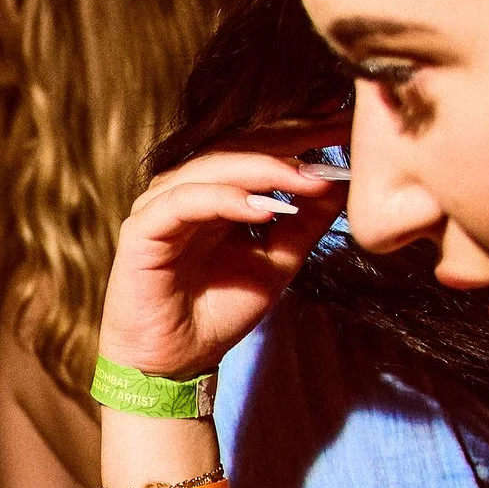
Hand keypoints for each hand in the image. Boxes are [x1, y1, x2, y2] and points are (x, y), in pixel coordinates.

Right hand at [97, 145, 344, 378]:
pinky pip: (184, 202)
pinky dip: (225, 200)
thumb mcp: (277, 261)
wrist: (174, 363)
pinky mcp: (142, 231)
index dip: (302, 132)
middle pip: (237, 145)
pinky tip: (262, 209)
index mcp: (214, 192)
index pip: (258, 147)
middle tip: (335, 132)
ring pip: (211, 167)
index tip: (346, 124)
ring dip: (263, 169)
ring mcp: (160, 207)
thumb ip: (304, 221)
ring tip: (305, 179)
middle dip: (289, 139)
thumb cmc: (217, 314)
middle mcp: (185, 191)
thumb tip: (339, 179)